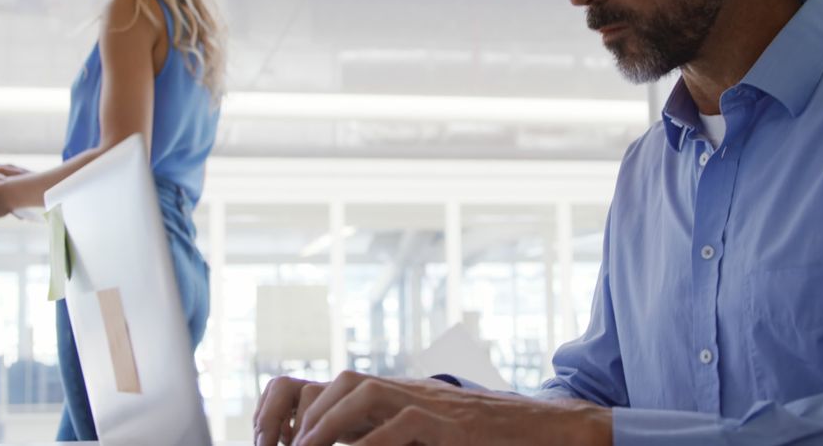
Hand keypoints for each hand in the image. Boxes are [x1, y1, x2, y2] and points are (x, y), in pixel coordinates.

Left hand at [255, 371, 610, 445]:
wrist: (545, 429)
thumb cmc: (487, 437)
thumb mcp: (432, 432)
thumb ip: (389, 433)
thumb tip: (353, 441)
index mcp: (402, 394)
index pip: (341, 384)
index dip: (305, 404)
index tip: (277, 437)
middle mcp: (411, 391)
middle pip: (346, 382)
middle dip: (308, 413)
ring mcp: (431, 403)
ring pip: (365, 393)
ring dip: (327, 424)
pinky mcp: (451, 425)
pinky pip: (403, 425)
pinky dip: (372, 443)